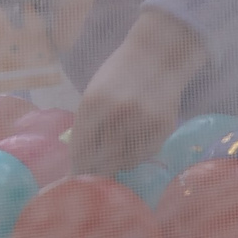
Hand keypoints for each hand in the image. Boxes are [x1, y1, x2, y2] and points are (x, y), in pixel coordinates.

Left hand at [73, 7, 208, 173]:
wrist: (157, 55)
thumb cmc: (119, 74)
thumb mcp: (94, 94)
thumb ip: (87, 125)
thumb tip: (79, 163)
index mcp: (93, 103)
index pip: (81, 148)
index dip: (77, 169)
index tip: (74, 182)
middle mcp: (117, 114)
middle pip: (102, 160)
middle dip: (96, 171)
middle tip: (94, 178)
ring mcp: (142, 121)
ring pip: (124, 162)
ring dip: (117, 162)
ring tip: (117, 150)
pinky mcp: (163, 127)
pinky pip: (144, 155)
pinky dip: (136, 155)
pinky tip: (135, 141)